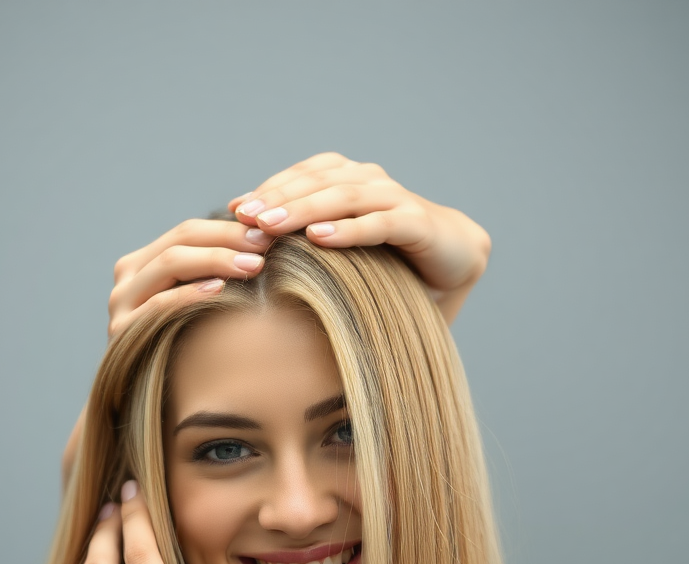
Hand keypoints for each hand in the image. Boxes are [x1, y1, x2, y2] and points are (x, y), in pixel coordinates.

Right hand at [107, 216, 271, 338]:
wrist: (143, 401)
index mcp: (143, 262)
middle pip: (181, 239)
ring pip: (171, 263)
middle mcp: (127, 277)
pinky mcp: (122, 332)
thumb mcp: (194, 305)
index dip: (229, 227)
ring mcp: (120, 303)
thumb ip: (211, 276)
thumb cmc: (181, 349)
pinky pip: (160, 303)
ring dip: (216, 260)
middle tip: (266, 245)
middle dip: (228, 238)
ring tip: (254, 265)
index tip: (269, 231)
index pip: (189, 230)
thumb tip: (263, 244)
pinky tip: (220, 291)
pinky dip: (191, 293)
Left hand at [228, 152, 490, 322]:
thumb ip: (307, 238)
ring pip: (342, 197)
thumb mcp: (342, 248)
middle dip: (278, 199)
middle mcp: (370, 181)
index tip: (235, 209)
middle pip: (316, 183)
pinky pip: (378, 224)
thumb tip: (251, 240)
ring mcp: (395, 199)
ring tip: (271, 226)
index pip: (302, 177)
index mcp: (349, 179)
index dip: (269, 189)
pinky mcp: (417, 223)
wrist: (453, 261)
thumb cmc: (389, 259)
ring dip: (303, 210)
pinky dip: (347, 230)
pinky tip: (319, 238)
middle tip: (245, 217)